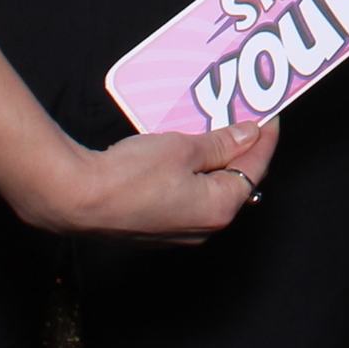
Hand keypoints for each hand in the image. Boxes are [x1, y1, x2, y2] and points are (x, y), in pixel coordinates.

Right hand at [24, 118, 281, 245]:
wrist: (78, 199)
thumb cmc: (129, 177)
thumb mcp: (183, 148)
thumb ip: (219, 143)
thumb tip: (247, 136)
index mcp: (219, 209)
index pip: (255, 168)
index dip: (265, 138)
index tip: (270, 116)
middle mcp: (203, 227)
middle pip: (234, 182)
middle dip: (240, 149)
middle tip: (242, 118)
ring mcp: (178, 231)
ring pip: (208, 190)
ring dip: (214, 161)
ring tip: (213, 130)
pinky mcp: (156, 228)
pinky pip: (186, 197)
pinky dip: (192, 174)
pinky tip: (184, 153)